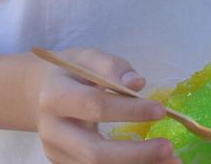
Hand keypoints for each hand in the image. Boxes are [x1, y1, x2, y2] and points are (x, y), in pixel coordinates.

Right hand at [29, 47, 174, 162]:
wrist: (39, 92)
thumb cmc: (71, 71)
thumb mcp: (88, 57)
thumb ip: (112, 67)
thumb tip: (138, 84)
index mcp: (55, 97)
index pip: (95, 106)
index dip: (129, 110)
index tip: (161, 110)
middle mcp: (52, 131)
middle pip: (93, 152)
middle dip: (134, 154)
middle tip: (168, 148)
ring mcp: (57, 153)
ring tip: (171, 161)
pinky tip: (152, 162)